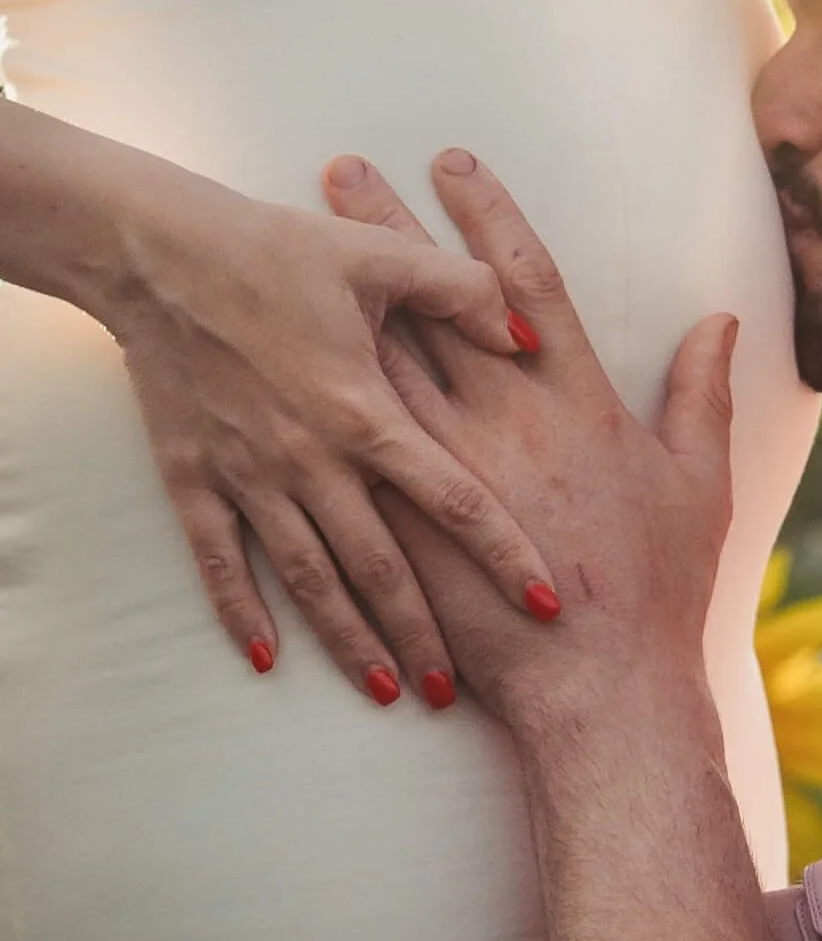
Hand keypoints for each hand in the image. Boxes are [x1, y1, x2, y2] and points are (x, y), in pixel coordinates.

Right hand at [113, 167, 560, 703]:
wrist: (156, 253)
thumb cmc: (277, 250)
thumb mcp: (383, 259)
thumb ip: (466, 293)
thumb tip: (531, 330)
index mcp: (367, 412)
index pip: (454, 500)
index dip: (503, 554)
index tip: (545, 605)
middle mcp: (312, 459)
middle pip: (382, 566)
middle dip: (423, 634)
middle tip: (457, 690)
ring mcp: (251, 476)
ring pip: (308, 578)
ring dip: (346, 639)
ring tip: (383, 690)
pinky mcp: (195, 478)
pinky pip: (219, 561)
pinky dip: (240, 612)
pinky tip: (265, 658)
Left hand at [323, 149, 737, 724]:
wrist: (599, 689)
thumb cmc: (656, 591)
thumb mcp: (699, 482)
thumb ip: (702, 394)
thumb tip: (718, 321)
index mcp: (575, 400)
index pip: (522, 282)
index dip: (487, 215)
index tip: (454, 162)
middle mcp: (503, 420)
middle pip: (429, 302)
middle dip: (384, 231)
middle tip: (341, 170)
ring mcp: (445, 470)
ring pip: (378, 358)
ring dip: (333, 294)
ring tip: (294, 242)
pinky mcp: (403, 521)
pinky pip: (349, 446)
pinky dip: (313, 396)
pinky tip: (272, 359)